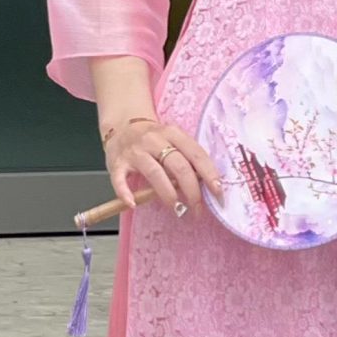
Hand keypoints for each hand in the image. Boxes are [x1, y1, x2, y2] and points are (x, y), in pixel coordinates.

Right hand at [102, 113, 223, 217]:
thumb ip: (186, 158)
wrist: (121, 126)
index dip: (209, 174)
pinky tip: (133, 203)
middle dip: (192, 191)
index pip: (196, 154)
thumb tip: (208, 185)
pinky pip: (120, 179)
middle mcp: (154, 140)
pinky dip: (125, 192)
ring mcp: (135, 151)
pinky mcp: (117, 163)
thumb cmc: (153, 140)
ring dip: (168, 194)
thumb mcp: (172, 141)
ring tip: (177, 210)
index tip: (218, 193)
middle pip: (179, 166)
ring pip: (155, 173)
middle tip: (197, 210)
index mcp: (173, 133)